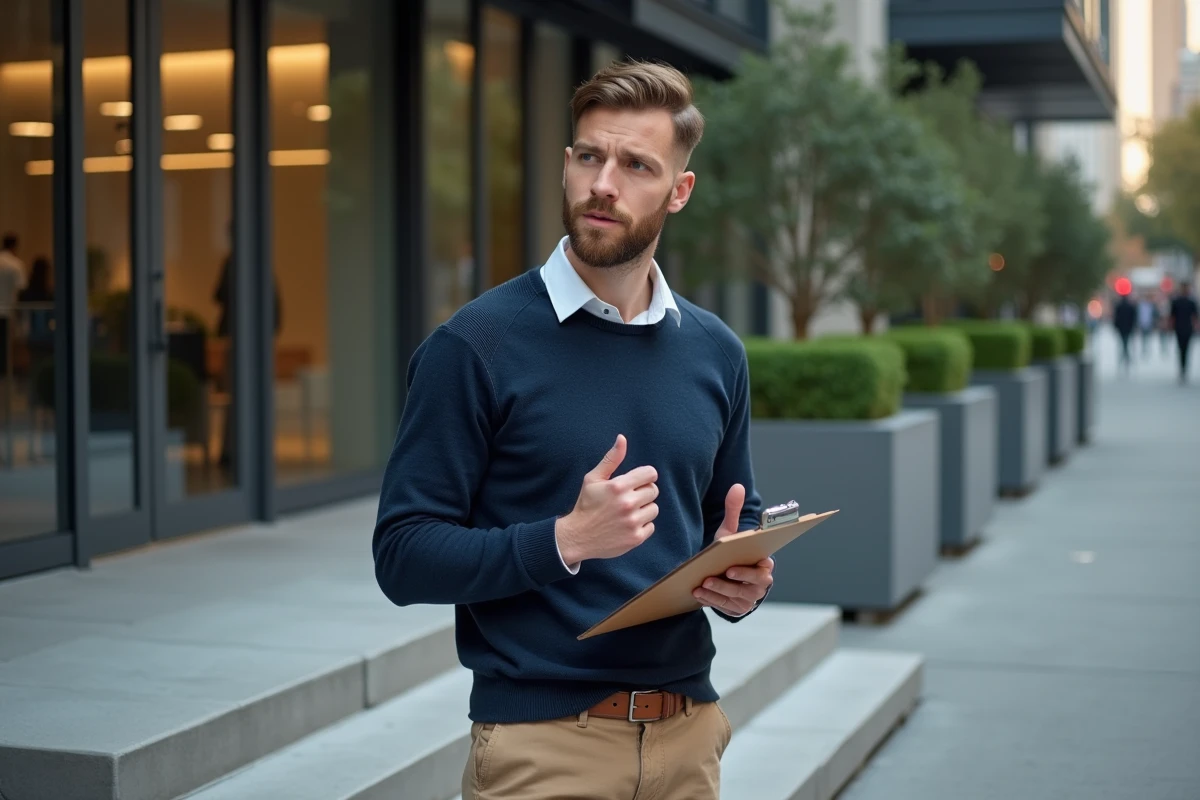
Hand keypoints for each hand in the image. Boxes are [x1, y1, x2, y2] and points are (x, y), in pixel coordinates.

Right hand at [556, 435, 657, 564]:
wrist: (578, 537)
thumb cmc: (586, 505)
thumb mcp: (593, 479)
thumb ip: (611, 459)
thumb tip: (622, 438)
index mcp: (618, 486)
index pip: (650, 474)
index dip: (645, 476)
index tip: (637, 482)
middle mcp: (628, 503)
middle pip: (653, 490)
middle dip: (643, 492)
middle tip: (629, 498)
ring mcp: (633, 522)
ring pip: (654, 509)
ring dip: (644, 509)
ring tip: (628, 512)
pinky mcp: (636, 538)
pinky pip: (651, 526)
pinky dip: (642, 525)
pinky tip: (627, 525)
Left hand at [693, 483, 773, 615]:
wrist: (728, 575)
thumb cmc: (732, 552)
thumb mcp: (731, 533)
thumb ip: (734, 511)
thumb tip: (737, 486)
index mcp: (764, 565)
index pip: (762, 570)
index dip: (748, 572)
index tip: (732, 568)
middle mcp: (760, 584)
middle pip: (749, 587)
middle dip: (729, 583)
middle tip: (711, 577)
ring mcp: (749, 599)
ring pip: (735, 597)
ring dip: (718, 592)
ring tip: (701, 584)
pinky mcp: (737, 609)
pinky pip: (725, 607)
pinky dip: (711, 600)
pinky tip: (698, 593)